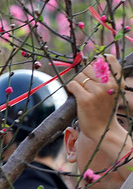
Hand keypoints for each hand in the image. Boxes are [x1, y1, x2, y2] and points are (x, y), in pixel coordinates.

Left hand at [67, 54, 132, 181]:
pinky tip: (75, 95)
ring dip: (77, 83)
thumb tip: (98, 59)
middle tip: (86, 87)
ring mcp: (97, 91)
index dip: (98, 62)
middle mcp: (109, 84)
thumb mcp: (114, 91)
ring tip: (82, 93)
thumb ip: (109, 77)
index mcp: (118, 81)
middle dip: (84, 75)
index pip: (109, 60)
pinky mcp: (85, 99)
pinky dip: (70, 89)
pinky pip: (72, 84)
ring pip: (79, 76)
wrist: (104, 130)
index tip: (94, 69)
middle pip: (89, 67)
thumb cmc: (106, 109)